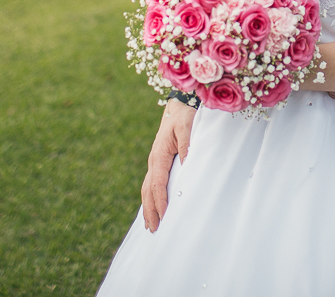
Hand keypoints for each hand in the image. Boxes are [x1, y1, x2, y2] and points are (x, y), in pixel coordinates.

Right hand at [140, 99, 194, 232]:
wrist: (179, 104)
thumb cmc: (185, 115)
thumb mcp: (188, 128)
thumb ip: (188, 146)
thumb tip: (187, 167)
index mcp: (159, 154)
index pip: (157, 182)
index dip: (160, 200)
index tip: (165, 216)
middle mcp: (154, 160)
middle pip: (147, 190)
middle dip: (150, 211)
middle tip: (154, 230)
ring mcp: (154, 161)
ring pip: (147, 189)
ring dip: (148, 208)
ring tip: (150, 226)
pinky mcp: (159, 162)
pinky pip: (151, 183)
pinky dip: (150, 198)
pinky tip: (153, 209)